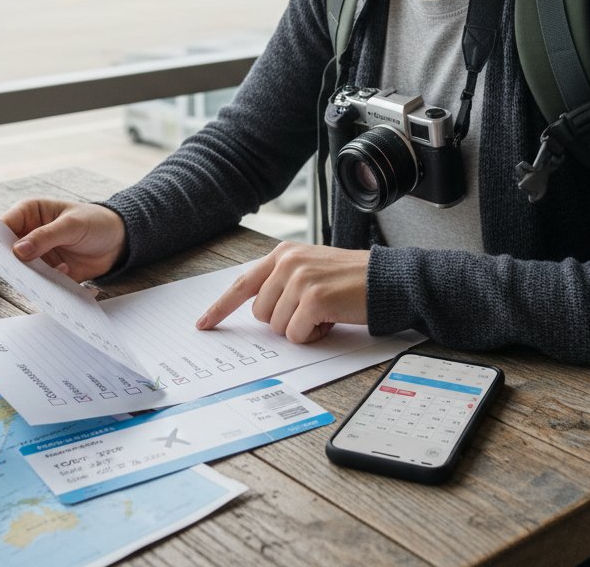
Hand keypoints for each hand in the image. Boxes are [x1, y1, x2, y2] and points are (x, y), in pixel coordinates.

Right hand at [2, 198, 126, 282]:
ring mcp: (37, 255)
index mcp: (30, 213)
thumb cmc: (95, 222)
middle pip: (8, 251)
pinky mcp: (47, 272)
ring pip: (21, 269)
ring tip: (45, 275)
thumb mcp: (72, 225)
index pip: (4, 225)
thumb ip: (45, 236)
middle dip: (11, 262)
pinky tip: (62, 276)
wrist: (118, 241)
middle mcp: (29, 234)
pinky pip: (38, 282)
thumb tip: (18, 250)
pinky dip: (45, 284)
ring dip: (30, 275)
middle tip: (16, 271)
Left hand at [196, 241, 368, 343]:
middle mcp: (288, 262)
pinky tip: (330, 319)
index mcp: (284, 254)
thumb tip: (257, 310)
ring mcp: (300, 280)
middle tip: (312, 309)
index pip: (243, 283)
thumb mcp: (310, 269)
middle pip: (259, 313)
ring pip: (276, 326)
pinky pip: (295, 335)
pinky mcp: (313, 299)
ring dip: (300, 328)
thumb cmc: (349, 279)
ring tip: (324, 311)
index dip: (221, 307)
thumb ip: (282, 281)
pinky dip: (312, 336)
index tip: (203, 324)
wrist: (385, 279)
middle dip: (283, 320)